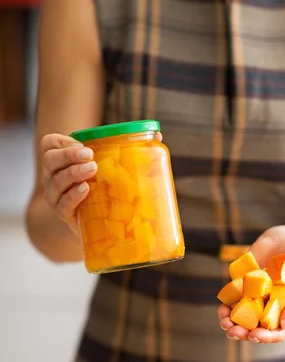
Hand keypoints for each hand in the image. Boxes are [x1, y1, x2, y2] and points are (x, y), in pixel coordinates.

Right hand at [40, 131, 163, 235]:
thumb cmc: (106, 189)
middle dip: (68, 155)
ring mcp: (57, 197)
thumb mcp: (114, 168)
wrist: (100, 226)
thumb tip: (157, 135)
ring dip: (73, 173)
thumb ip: (131, 150)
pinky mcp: (65, 216)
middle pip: (49, 160)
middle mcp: (55, 177)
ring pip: (56, 182)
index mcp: (64, 161)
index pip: (50, 144)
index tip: (84, 144)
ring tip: (92, 169)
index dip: (63, 142)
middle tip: (89, 155)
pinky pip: (63, 205)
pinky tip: (85, 190)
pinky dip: (73, 196)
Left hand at [218, 225, 284, 343]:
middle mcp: (269, 311)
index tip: (254, 335)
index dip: (266, 336)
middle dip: (243, 333)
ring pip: (241, 318)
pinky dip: (226, 307)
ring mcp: (255, 300)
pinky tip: (222, 309)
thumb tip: (284, 323)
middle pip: (255, 328)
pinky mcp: (243, 289)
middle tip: (233, 332)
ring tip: (225, 323)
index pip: (276, 332)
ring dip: (231, 323)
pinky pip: (232, 301)